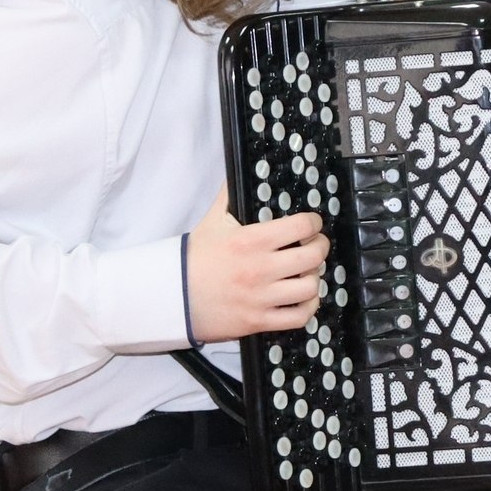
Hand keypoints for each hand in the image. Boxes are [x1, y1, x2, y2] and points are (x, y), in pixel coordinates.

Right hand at [185, 187, 327, 341]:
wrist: (170, 295)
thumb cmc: (194, 259)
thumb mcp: (212, 221)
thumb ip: (229, 195)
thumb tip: (239, 169)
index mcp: (251, 240)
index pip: (301, 226)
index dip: (313, 223)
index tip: (311, 224)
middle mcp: (259, 269)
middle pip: (313, 256)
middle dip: (319, 247)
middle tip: (315, 245)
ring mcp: (260, 298)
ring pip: (310, 287)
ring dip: (314, 277)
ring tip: (307, 271)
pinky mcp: (257, 322)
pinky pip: (298, 317)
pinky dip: (308, 307)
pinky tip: (303, 298)